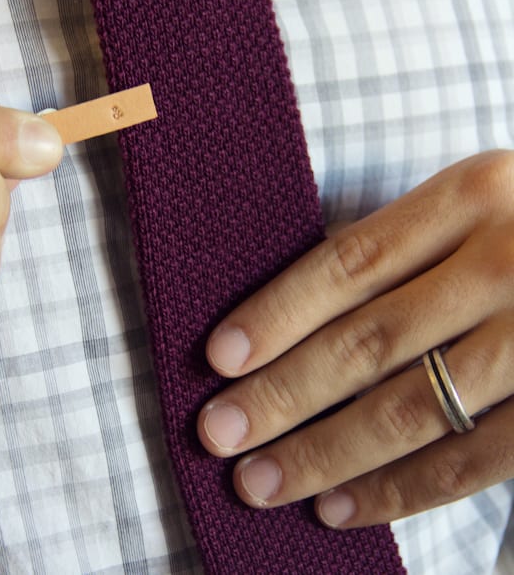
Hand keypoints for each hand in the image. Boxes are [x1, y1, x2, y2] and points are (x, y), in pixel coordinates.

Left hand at [197, 150, 513, 527]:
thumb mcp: (473, 205)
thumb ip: (398, 247)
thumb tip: (287, 318)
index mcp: (473, 196)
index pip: (351, 262)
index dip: (278, 313)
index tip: (219, 357)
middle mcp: (508, 261)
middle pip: (370, 341)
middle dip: (283, 395)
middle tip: (218, 432)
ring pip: (412, 409)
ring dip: (325, 454)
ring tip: (259, 482)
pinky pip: (472, 460)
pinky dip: (398, 490)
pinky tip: (338, 506)